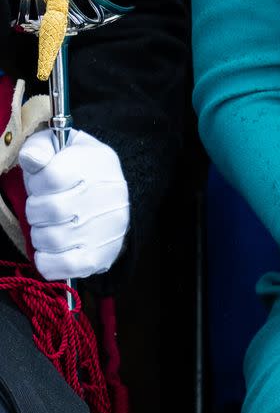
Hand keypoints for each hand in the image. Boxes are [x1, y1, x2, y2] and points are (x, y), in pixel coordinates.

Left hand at [20, 129, 129, 280]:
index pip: (51, 177)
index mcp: (96, 163)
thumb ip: (41, 147)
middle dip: (36, 209)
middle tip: (42, 206)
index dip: (37, 182)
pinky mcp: (97, 258)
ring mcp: (104, 229)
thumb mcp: (64, 146)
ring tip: (50, 225)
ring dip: (39, 233)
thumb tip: (31, 159)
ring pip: (50, 239)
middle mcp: (106, 196)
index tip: (42, 183)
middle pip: (50, 210)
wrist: (115, 199)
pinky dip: (45, 259)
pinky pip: (58, 266)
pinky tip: (51, 247)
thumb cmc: (81, 170)